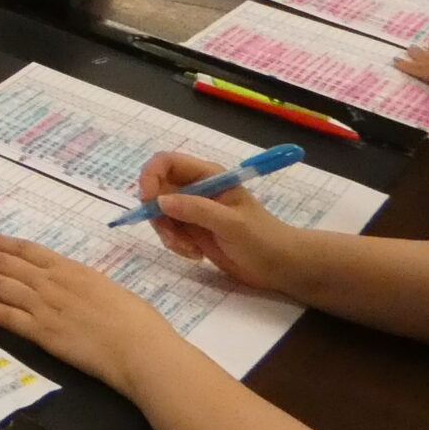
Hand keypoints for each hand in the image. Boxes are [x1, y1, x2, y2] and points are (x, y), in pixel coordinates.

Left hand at [0, 236, 180, 391]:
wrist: (141, 349)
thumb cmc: (139, 322)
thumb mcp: (111, 291)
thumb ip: (88, 287)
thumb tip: (80, 289)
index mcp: (72, 270)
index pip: (29, 251)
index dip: (4, 244)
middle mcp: (53, 283)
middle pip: (8, 265)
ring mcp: (45, 307)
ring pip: (2, 287)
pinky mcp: (43, 333)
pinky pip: (9, 318)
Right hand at [133, 151, 300, 291]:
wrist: (280, 267)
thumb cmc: (263, 239)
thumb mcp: (231, 224)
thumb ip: (197, 210)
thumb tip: (160, 201)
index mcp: (207, 176)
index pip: (166, 162)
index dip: (150, 176)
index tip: (148, 202)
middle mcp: (196, 189)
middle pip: (157, 189)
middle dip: (157, 214)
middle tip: (171, 236)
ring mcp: (193, 210)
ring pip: (160, 213)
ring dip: (167, 233)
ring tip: (190, 251)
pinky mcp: (192, 230)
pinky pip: (168, 231)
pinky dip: (175, 244)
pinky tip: (196, 255)